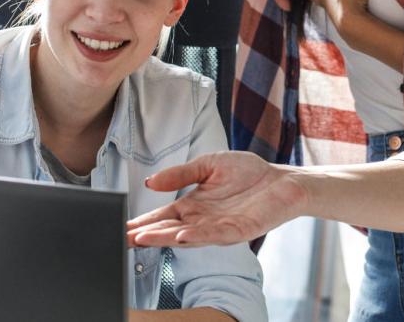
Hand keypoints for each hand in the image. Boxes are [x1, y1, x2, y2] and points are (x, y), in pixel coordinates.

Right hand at [126, 152, 305, 247]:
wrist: (282, 180)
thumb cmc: (248, 173)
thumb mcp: (208, 165)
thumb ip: (181, 174)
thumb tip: (151, 181)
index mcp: (193, 205)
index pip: (162, 216)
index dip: (142, 222)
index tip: (121, 225)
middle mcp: (202, 220)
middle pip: (169, 230)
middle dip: (146, 234)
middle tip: (123, 238)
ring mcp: (219, 228)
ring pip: (187, 236)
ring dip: (165, 238)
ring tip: (144, 238)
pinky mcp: (238, 231)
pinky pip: (214, 235)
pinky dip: (197, 236)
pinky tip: (181, 236)